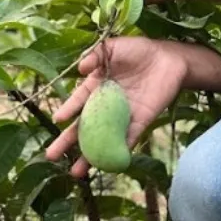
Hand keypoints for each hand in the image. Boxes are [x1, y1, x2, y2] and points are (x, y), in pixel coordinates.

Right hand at [45, 36, 189, 177]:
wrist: (169, 59)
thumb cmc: (139, 50)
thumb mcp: (114, 47)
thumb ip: (97, 55)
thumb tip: (81, 67)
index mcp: (96, 87)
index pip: (78, 101)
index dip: (68, 109)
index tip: (57, 120)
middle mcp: (105, 105)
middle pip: (83, 126)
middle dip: (67, 141)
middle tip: (51, 156)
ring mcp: (121, 116)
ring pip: (102, 139)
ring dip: (89, 156)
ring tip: (75, 173)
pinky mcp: (140, 122)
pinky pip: (128, 139)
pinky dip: (120, 151)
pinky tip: (109, 165)